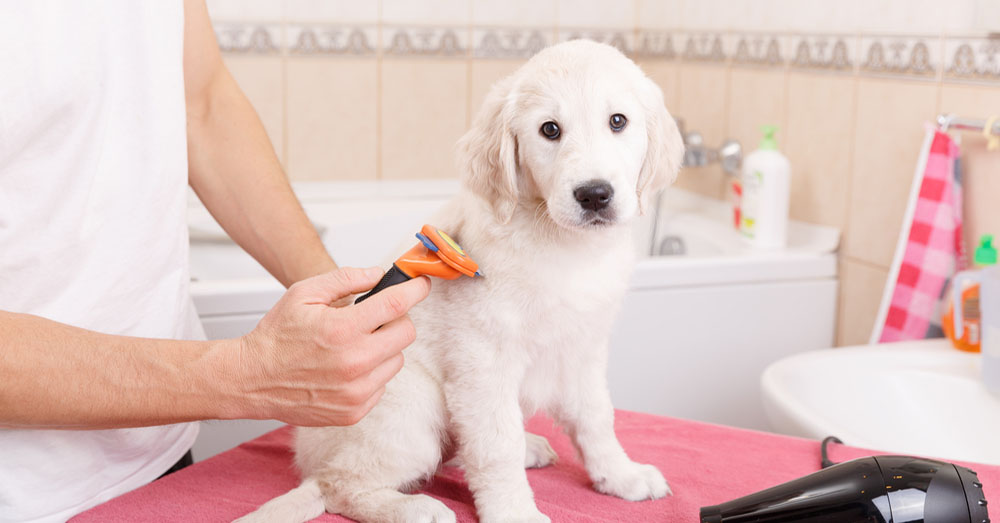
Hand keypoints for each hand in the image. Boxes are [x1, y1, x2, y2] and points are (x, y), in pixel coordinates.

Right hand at [230, 267, 430, 425]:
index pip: (397, 304)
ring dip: (384, 348)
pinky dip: (372, 373)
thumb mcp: (304, 293)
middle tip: (375, 317)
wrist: (252, 379)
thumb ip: (346, 279)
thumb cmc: (276, 336)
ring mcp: (356, 391)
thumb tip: (379, 274)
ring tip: (354, 345)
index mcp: (342, 329)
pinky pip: (382, 385)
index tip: (421, 285)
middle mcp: (354, 363)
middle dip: (396, 319)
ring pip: (397, 360)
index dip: (415, 290)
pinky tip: (347, 367)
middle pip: (406, 333)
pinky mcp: (354, 411)